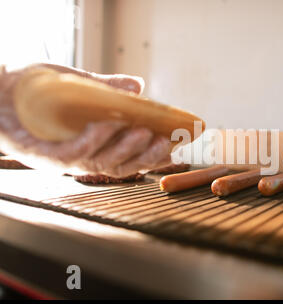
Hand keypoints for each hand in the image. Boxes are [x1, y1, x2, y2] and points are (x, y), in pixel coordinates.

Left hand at [0, 63, 170, 176]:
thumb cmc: (35, 90)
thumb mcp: (78, 85)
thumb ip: (107, 88)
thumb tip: (138, 86)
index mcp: (94, 146)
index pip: (130, 156)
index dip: (154, 156)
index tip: (176, 146)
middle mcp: (82, 158)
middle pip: (121, 167)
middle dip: (146, 157)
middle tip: (166, 141)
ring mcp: (62, 160)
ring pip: (101, 164)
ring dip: (124, 151)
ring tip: (143, 132)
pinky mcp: (42, 156)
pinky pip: (71, 154)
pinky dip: (91, 142)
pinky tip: (104, 126)